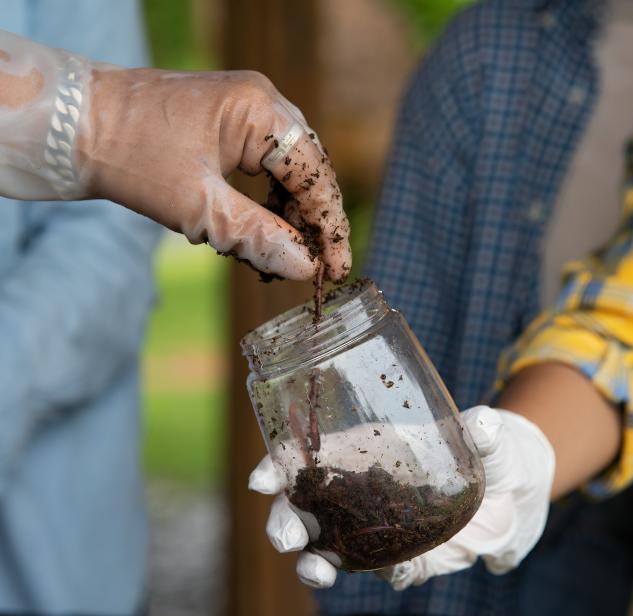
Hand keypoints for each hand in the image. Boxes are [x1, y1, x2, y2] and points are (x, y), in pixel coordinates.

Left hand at [0, 31, 349, 279]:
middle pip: (307, 172)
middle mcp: (261, 104)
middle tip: (314, 271)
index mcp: (258, 111)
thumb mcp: (198, 208)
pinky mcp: (230, 127)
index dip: (329, 226)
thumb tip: (306, 269)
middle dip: (310, 224)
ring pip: (287, 174)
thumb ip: (257, 238)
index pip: (314, 174)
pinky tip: (259, 236)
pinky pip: (264, 170)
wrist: (74, 128)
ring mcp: (245, 113)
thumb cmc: (131, 157)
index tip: (336, 271)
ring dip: (287, 218)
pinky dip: (265, 205)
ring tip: (282, 260)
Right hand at [249, 407, 554, 589]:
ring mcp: (385, 528)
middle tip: (286, 536)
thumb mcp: (489, 435)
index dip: (278, 466)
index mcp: (367, 449)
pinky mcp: (414, 558)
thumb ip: (484, 431)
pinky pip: (391, 572)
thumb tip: (483, 421)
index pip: (309, 456)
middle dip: (286, 522)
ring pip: (334, 549)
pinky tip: (394, 574)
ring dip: (316, 563)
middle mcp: (366, 491)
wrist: (521, 490)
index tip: (262, 478)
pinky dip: (386, 575)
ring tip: (317, 571)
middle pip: (308, 508)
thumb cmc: (493, 447)